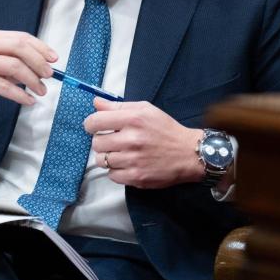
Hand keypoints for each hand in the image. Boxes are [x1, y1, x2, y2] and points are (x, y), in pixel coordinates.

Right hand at [0, 28, 56, 116]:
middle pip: (20, 47)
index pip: (21, 37)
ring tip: (41, 91)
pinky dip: (20, 94)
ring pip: (14, 66)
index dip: (41, 47)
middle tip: (49, 75)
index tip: (54, 58)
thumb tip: (41, 68)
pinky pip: (4, 85)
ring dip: (32, 80)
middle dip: (39, 61)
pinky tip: (28, 100)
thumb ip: (13, 64)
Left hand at [84, 99, 204, 188]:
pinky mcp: (136, 177)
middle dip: (101, 141)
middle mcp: (132, 139)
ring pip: (102, 160)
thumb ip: (118, 106)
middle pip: (96, 142)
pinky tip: (127, 164)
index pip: (95, 121)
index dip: (91, 124)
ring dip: (108, 157)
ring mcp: (133, 160)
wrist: (188, 154)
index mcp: (133, 119)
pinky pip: (111, 175)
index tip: (96, 127)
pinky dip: (116, 170)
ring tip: (121, 153)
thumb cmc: (166, 129)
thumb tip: (96, 102)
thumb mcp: (145, 109)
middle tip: (113, 141)